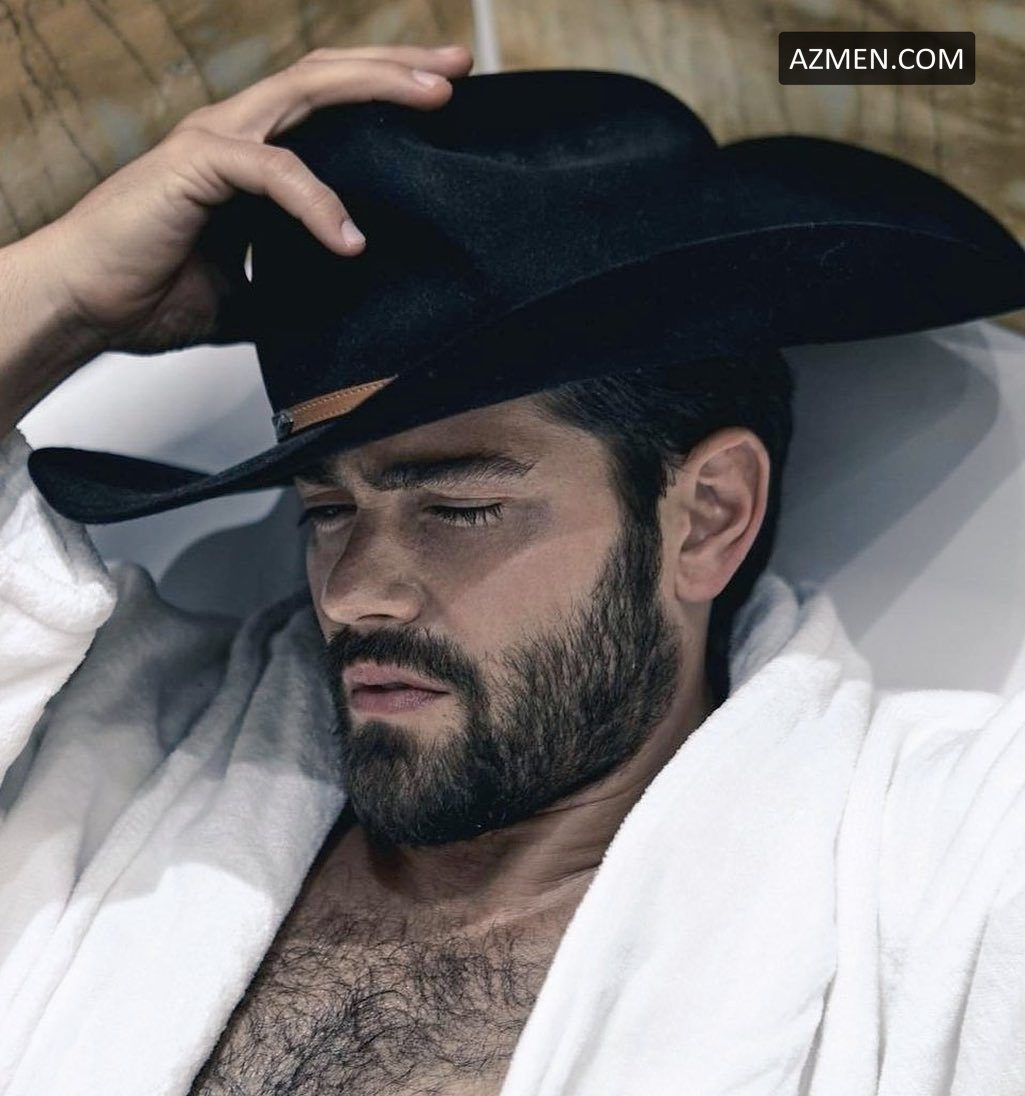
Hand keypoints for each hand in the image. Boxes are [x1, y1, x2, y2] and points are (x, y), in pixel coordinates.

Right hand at [34, 43, 472, 355]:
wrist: (83, 306)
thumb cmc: (150, 293)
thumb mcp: (249, 295)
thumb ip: (291, 287)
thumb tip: (342, 312)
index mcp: (252, 157)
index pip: (329, 111)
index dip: (384, 99)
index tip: (442, 104)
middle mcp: (238, 133)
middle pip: (328, 79)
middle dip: (397, 69)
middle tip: (457, 70)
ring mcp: (216, 140)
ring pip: (307, 92)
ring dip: (376, 88)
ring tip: (436, 97)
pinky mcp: (195, 164)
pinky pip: (272, 171)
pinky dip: (316, 202)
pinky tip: (348, 239)